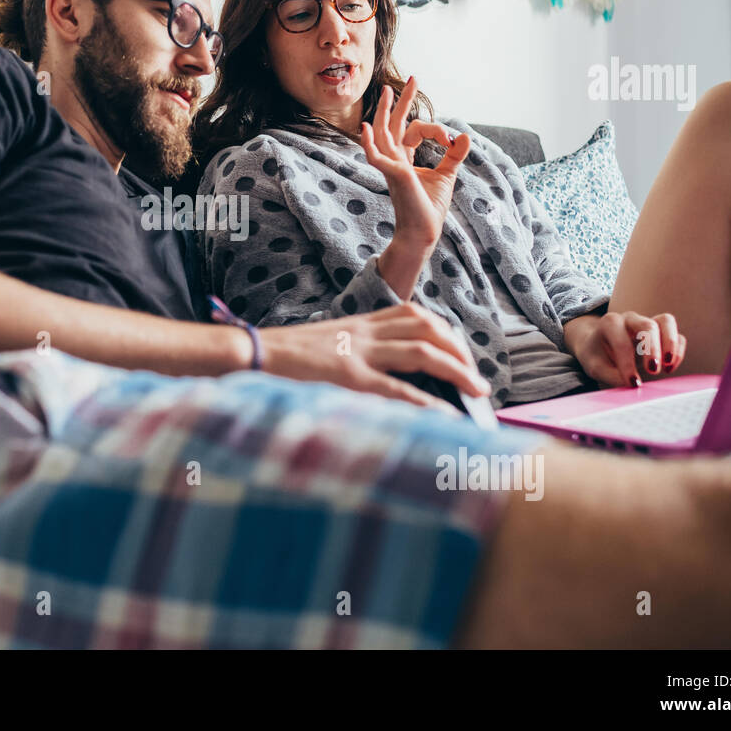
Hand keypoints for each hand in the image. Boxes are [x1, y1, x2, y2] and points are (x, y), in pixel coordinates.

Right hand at [258, 300, 490, 410]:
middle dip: (460, 351)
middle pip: (428, 329)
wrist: (253, 352)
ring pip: (422, 353)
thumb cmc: (285, 356)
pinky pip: (396, 389)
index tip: (460, 352)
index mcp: (360, 323)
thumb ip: (355, 350)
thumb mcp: (327, 344)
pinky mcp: (348, 377)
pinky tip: (445, 415)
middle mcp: (365, 332)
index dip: (445, 332)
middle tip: (477, 377)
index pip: (415, 315)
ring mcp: (358, 353)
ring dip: (456, 371)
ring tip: (477, 391)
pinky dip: (426, 402)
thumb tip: (382, 371)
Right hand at [359, 75, 469, 297]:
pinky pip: (376, 156)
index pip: (413, 132)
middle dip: (403, 102)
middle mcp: (395, 160)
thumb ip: (453, 155)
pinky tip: (366, 127)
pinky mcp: (393, 175)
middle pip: (393, 125)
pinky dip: (369, 142)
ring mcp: (391, 167)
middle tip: (413, 79)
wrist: (423, 232)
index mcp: (404, 160)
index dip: (434, 129)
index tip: (450, 138)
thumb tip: (465, 135)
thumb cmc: (429, 208)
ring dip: (385, 113)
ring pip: (383, 134)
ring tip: (388, 91)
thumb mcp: (446, 176)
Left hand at [564, 312, 687, 387]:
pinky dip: (678, 351)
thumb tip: (633, 386)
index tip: (633, 383)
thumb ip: (611, 375)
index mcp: (610, 324)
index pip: (621, 341)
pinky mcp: (661, 331)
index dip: (627, 363)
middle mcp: (630, 319)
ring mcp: (647, 322)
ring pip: (666, 321)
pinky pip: (677, 335)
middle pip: (648, 326)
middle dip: (652, 349)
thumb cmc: (597, 355)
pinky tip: (669, 368)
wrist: (598, 344)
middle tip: (653, 371)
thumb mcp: (596, 367)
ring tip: (667, 365)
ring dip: (670, 344)